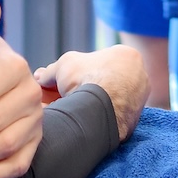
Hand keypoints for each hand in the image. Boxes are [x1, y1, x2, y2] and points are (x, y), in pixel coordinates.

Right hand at [33, 45, 148, 141]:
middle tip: (55, 96)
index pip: (97, 63)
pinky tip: (74, 121)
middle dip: (76, 89)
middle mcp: (138, 77)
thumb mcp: (63, 65)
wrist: (101, 109)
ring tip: (60, 110)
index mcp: (127, 56)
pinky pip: (108, 117)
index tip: (57, 81)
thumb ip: (52, 70)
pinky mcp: (132, 122)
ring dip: (83, 104)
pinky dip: (92, 118)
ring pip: (104, 101)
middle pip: (100, 83)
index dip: (73, 73)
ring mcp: (137, 100)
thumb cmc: (87, 79)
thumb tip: (40, 76)